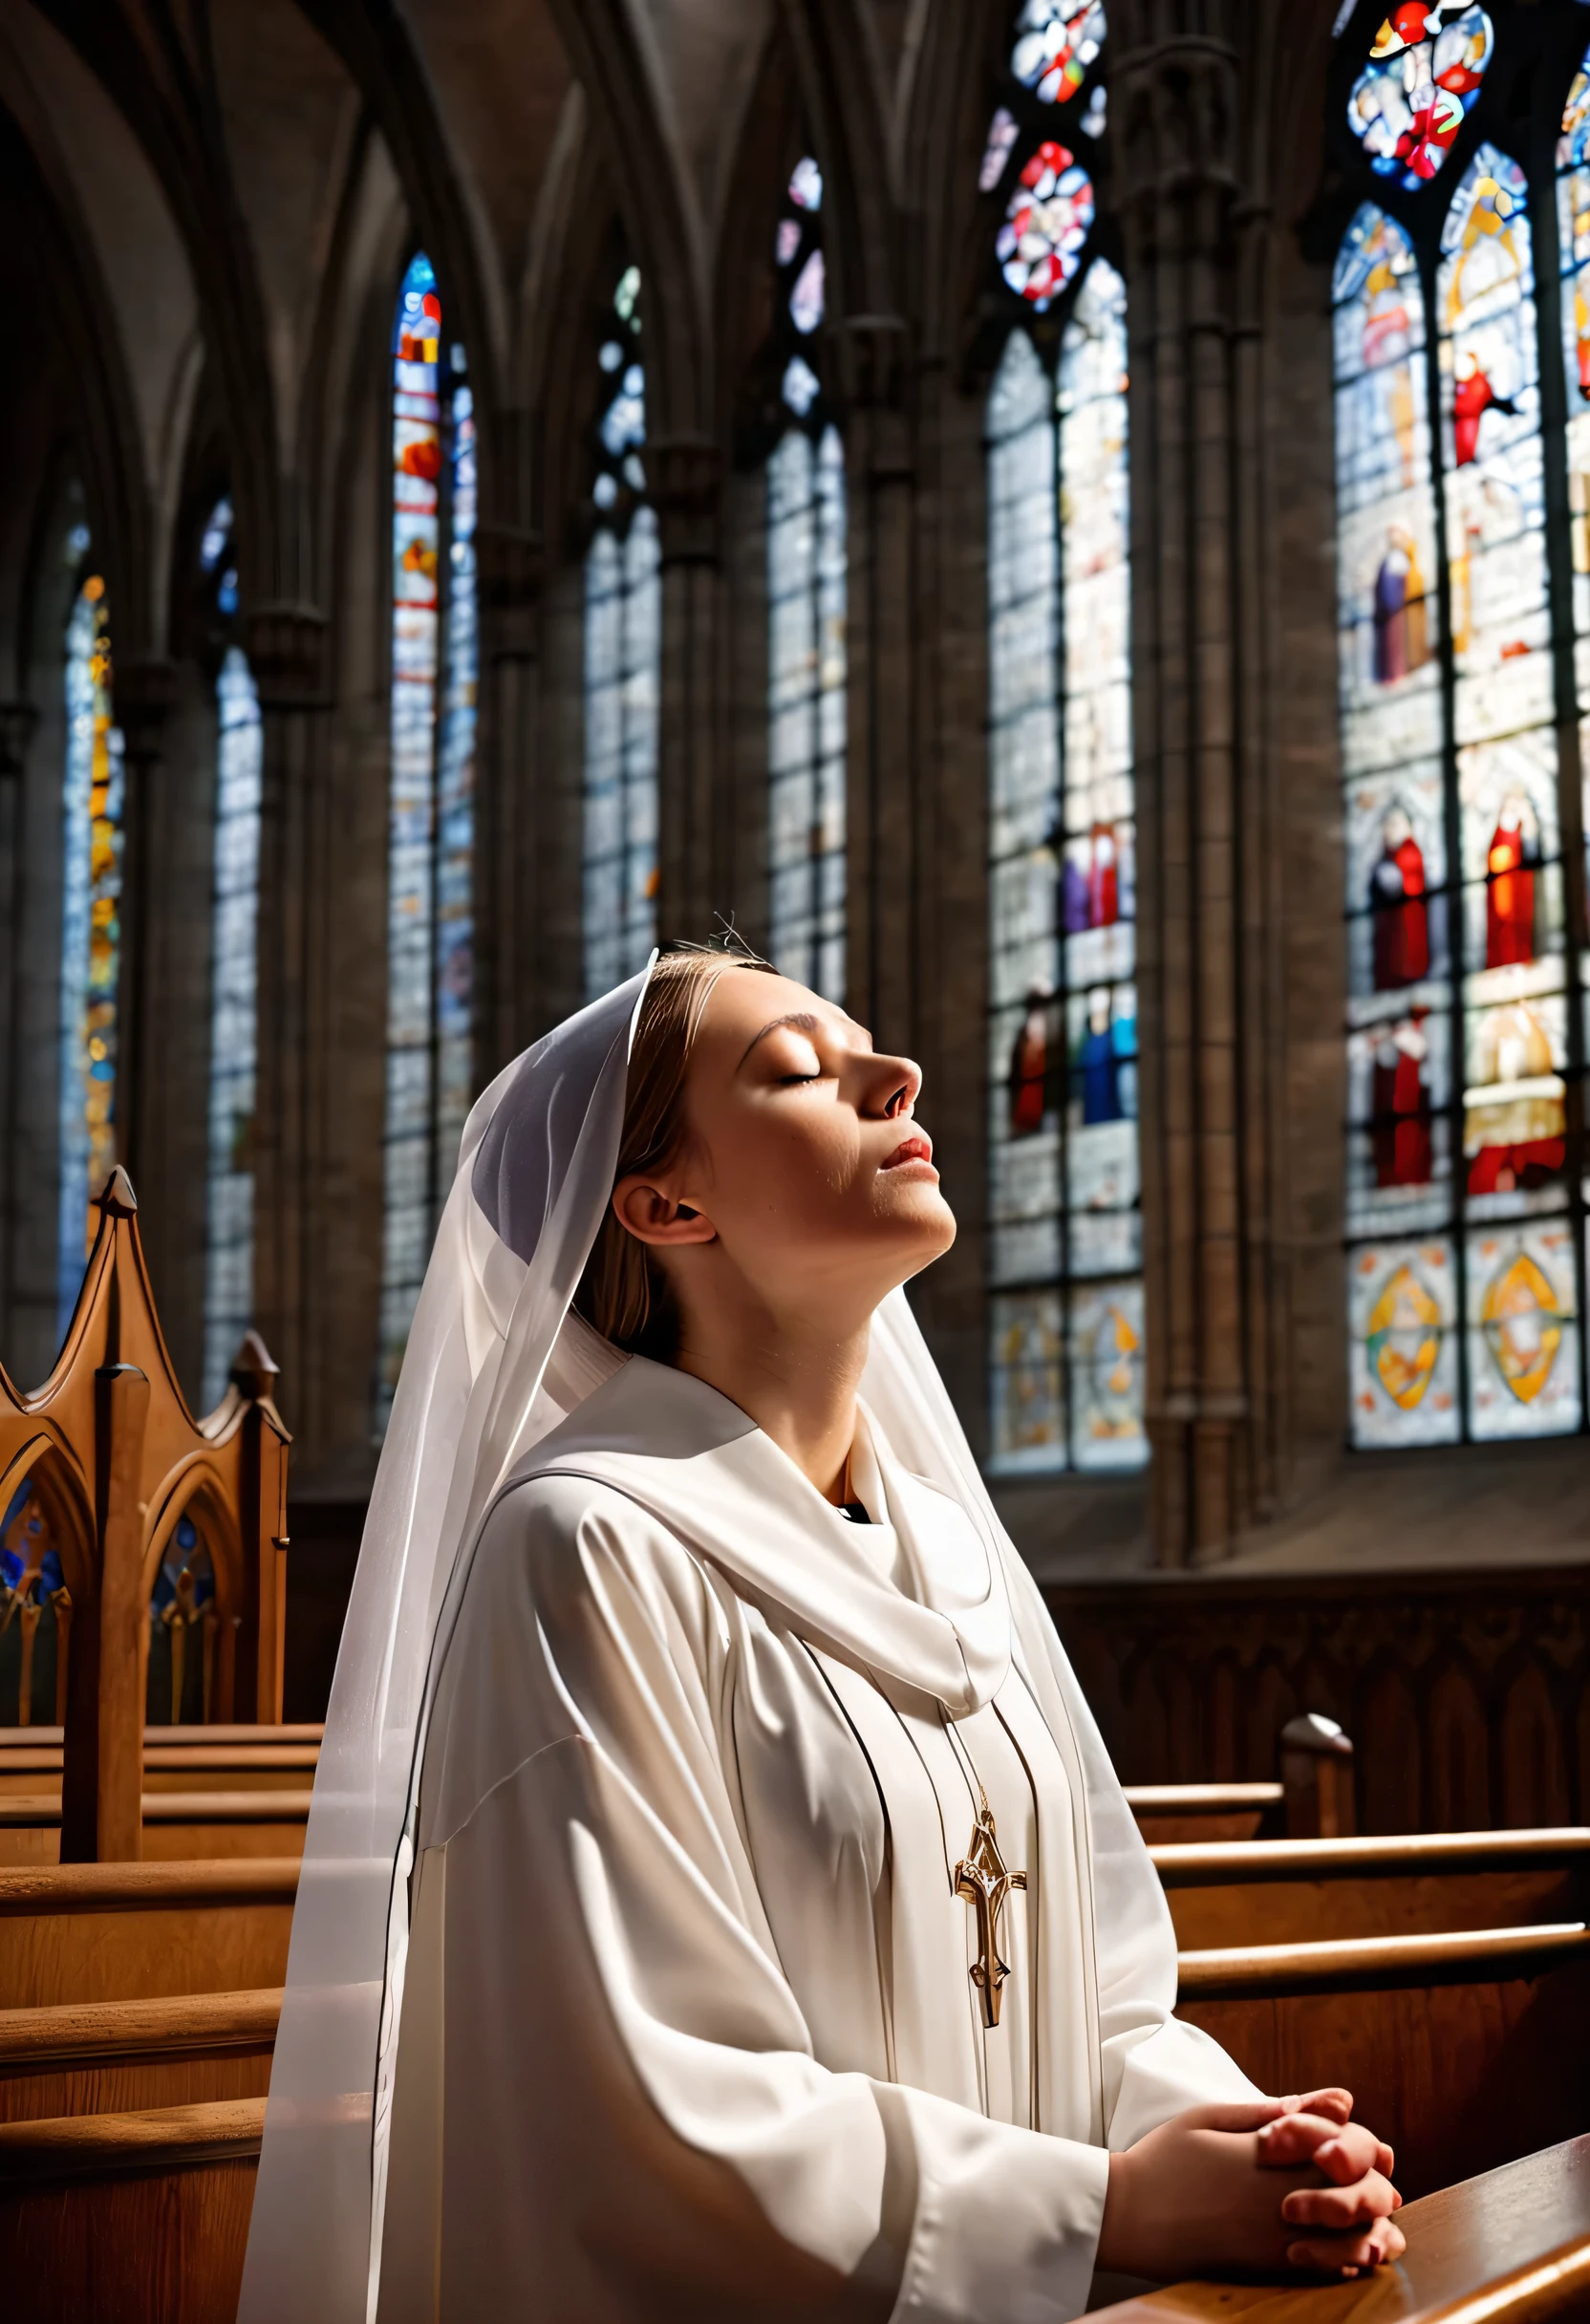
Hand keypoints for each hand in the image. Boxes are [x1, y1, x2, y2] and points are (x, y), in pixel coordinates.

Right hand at [1095, 2093, 1405, 2284]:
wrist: (1129, 2216)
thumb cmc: (1164, 2159)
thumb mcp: (1211, 2117)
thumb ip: (1272, 2110)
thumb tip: (1333, 2100)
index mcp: (1272, 2156)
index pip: (1348, 2148)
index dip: (1363, 2145)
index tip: (1357, 2143)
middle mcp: (1283, 2198)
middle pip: (1362, 2194)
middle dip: (1375, 2186)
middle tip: (1370, 2179)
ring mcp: (1278, 2237)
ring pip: (1354, 2237)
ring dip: (1369, 2226)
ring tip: (1370, 2218)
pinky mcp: (1269, 2267)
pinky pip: (1328, 2267)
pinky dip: (1346, 2257)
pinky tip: (1345, 2248)